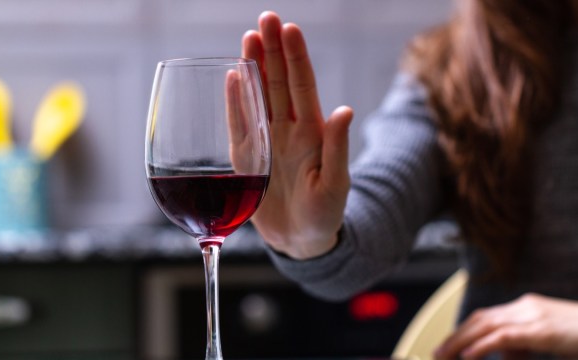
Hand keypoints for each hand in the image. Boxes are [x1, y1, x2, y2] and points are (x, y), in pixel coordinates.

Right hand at [241, 11, 352, 258]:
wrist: (301, 241)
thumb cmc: (325, 215)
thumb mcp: (336, 184)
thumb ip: (338, 149)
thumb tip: (345, 110)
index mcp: (312, 134)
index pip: (302, 87)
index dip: (296, 58)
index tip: (288, 29)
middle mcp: (288, 130)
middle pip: (279, 83)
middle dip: (272, 50)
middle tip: (266, 19)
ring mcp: (267, 141)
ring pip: (258, 97)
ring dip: (253, 67)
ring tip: (248, 37)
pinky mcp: (247, 157)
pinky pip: (238, 124)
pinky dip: (235, 101)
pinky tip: (233, 77)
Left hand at [435, 293, 577, 358]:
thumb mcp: (553, 340)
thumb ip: (528, 343)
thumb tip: (511, 353)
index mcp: (527, 307)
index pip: (487, 316)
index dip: (464, 330)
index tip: (449, 344)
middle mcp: (525, 307)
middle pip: (480, 319)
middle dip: (455, 335)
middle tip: (437, 352)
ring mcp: (533, 317)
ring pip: (485, 326)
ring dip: (460, 342)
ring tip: (442, 355)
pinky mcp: (542, 331)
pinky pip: (504, 337)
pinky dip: (482, 346)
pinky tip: (468, 356)